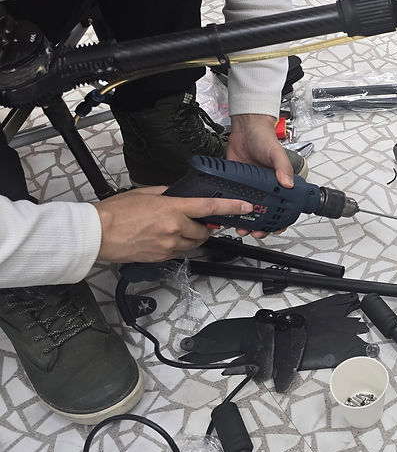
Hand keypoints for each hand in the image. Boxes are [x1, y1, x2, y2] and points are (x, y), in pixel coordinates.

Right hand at [93, 186, 253, 262]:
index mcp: (172, 209)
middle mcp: (174, 228)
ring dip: (193, 237)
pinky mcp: (162, 257)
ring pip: (194, 244)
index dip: (230, 207)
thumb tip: (177, 195)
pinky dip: (178, 246)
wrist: (97, 234)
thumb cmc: (114, 213)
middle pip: (204, 231)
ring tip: (178, 229)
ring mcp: (169, 245)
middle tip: (197, 221)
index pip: (209, 207)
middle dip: (204, 227)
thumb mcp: (144, 193)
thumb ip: (166, 194)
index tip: (244, 207)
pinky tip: (164, 239)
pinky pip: (179, 252)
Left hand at [226, 113, 292, 238]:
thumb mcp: (276, 153)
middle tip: (254, 232)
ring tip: (240, 228)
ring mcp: (249, 187)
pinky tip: (227, 216)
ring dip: (244, 222)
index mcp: (278, 183)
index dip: (279, 221)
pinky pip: (232, 199)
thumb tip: (288, 183)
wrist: (244, 128)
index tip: (273, 229)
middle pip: (263, 213)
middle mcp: (264, 188)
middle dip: (259, 226)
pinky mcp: (234, 184)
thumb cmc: (264, 138)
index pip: (282, 208)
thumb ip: (282, 167)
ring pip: (247, 210)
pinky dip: (230, 210)